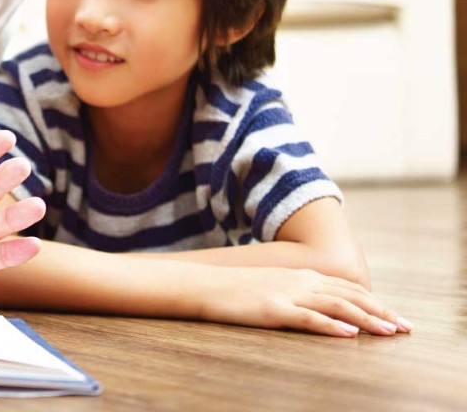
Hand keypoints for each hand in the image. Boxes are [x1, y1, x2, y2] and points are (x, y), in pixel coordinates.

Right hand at [199, 267, 412, 336]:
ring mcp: (287, 294)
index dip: (376, 303)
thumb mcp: (272, 285)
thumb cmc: (236, 290)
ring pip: (336, 306)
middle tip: (405, 328)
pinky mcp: (272, 308)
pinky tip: (349, 334)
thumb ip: (298, 293)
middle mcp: (300, 281)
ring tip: (389, 331)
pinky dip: (331, 326)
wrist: (203, 284)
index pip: (348, 289)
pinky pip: (308, 317)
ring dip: (366, 319)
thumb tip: (322, 309)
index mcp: (302, 275)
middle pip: (350, 296)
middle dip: (381, 312)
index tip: (396, 319)